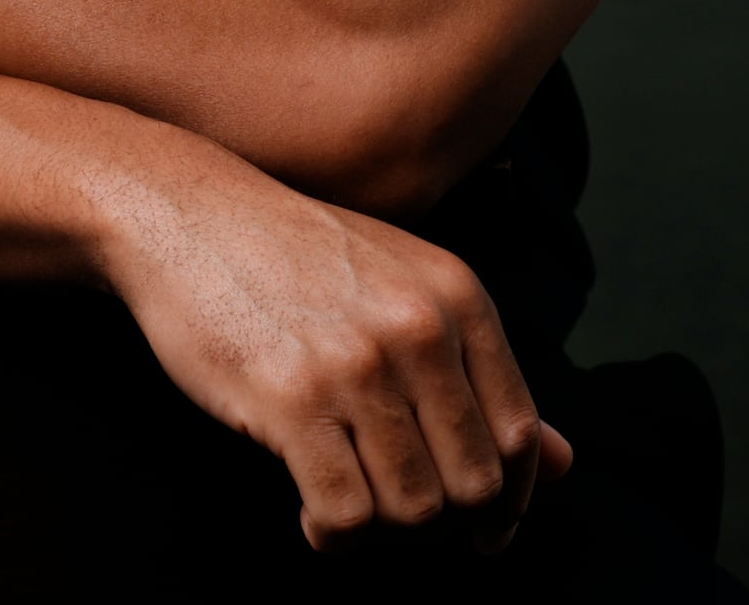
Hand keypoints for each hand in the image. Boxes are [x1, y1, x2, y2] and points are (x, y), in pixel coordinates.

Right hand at [102, 141, 572, 555]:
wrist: (183, 211)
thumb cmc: (290, 254)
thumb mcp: (398, 285)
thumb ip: (479, 372)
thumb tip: (565, 461)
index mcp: (456, 295)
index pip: (520, 437)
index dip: (508, 501)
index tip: (479, 530)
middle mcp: (418, 327)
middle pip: (475, 485)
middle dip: (440, 523)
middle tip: (396, 515)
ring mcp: (356, 363)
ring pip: (415, 511)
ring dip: (384, 534)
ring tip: (348, 508)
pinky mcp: (291, 398)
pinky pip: (344, 516)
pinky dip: (333, 537)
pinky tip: (311, 514)